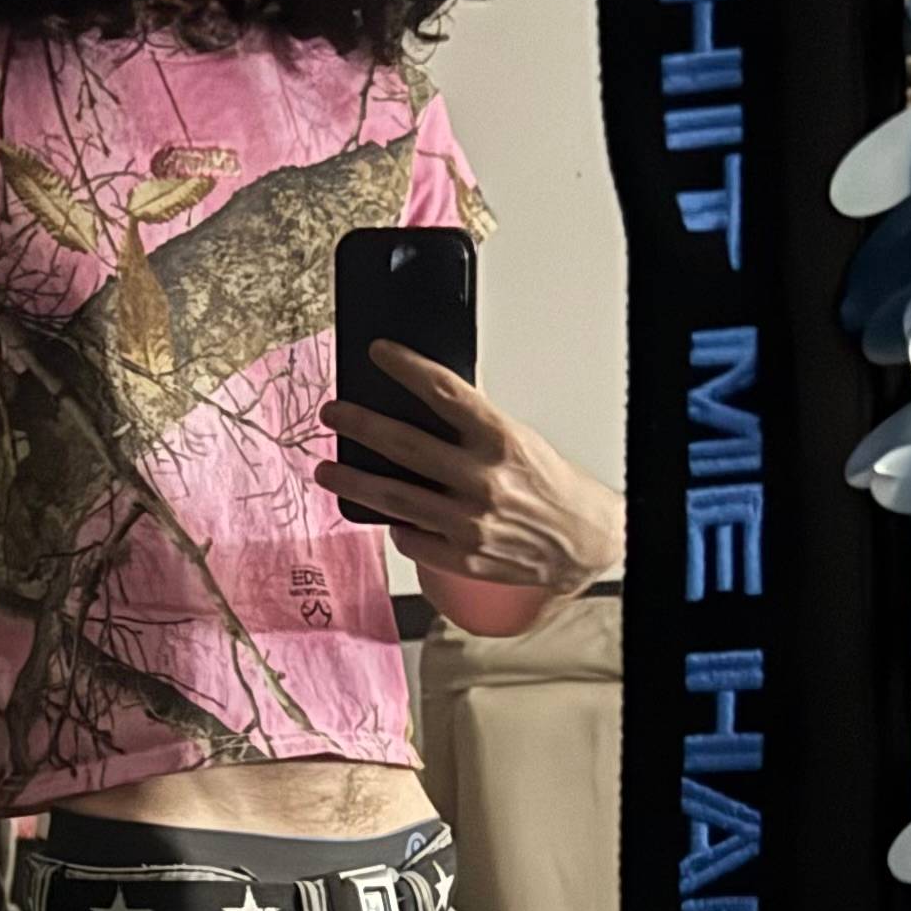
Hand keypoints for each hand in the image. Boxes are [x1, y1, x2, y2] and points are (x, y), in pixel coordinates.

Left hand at [320, 342, 623, 594]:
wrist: (583, 541)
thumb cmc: (550, 485)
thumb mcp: (519, 440)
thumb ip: (472, 428)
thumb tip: (417, 407)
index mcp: (502, 439)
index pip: (444, 391)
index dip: (406, 368)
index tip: (378, 354)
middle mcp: (485, 479)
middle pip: (404, 445)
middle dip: (359, 425)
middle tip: (332, 414)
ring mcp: (471, 522)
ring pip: (395, 497)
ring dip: (353, 481)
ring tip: (327, 469)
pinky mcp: (464, 556)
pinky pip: (412, 539)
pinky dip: (396, 526)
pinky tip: (386, 515)